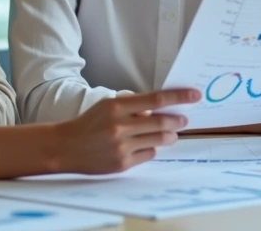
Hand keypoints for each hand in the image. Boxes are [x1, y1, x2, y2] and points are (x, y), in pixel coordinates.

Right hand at [54, 89, 198, 173]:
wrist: (66, 147)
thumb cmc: (89, 124)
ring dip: (169, 135)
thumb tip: (161, 107)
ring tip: (171, 133)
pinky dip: (151, 148)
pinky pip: (148, 154)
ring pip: (158, 140)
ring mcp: (121, 147)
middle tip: (185, 119)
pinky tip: (147, 145)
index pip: (156, 99)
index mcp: (116, 107)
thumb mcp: (108, 106)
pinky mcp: (122, 163)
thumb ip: (133, 106)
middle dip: (178, 120)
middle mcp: (120, 127)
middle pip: (161, 122)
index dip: (178, 97)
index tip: (194, 96)